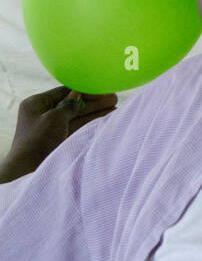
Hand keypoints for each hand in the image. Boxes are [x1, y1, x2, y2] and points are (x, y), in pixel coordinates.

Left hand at [0, 87, 117, 181]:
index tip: (102, 89)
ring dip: (95, 112)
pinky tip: (105, 120)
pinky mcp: (58, 140)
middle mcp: (43, 114)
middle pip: (72, 103)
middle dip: (93, 102)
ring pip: (77, 116)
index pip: (64, 91)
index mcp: (36, 104)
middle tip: (113, 98)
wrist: (28, 171)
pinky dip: (90, 123)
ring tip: (114, 109)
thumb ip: (69, 104)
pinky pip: (77, 127)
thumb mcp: (54, 117)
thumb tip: (78, 94)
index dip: (84, 90)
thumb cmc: (38, 141)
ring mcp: (51, 128)